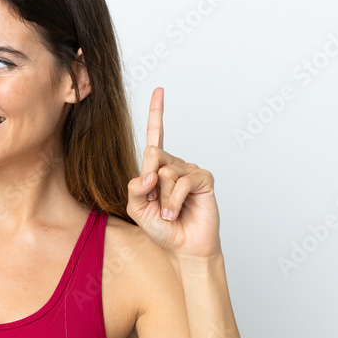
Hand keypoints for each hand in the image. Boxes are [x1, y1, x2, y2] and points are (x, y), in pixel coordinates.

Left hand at [127, 87, 221, 259]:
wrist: (184, 247)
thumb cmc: (161, 228)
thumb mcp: (136, 209)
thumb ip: (134, 188)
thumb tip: (149, 171)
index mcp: (156, 168)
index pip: (155, 136)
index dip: (156, 113)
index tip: (159, 90)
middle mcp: (173, 165)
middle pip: (153, 155)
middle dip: (149, 183)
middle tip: (156, 205)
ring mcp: (189, 170)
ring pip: (166, 172)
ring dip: (162, 199)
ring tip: (168, 213)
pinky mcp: (203, 179)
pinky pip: (181, 181)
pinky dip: (174, 200)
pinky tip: (175, 212)